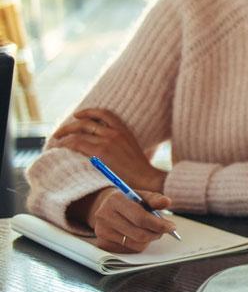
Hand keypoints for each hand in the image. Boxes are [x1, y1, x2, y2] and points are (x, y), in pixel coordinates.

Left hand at [51, 108, 166, 192]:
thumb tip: (103, 145)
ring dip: (64, 134)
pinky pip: (77, 143)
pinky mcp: (100, 152)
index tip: (78, 115)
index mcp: (124, 130)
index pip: (104, 114)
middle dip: (70, 125)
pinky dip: (66, 144)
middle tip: (60, 132)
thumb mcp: (132, 149)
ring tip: (56, 141)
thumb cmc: (140, 170)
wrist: (147, 179)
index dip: (88, 112)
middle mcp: (114, 133)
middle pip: (86, 122)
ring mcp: (107, 142)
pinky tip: (60, 148)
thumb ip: (119, 143)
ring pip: (79, 132)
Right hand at [72, 187, 176, 252]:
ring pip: (135, 244)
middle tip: (165, 230)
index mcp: (115, 200)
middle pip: (139, 234)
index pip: (141, 218)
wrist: (106, 207)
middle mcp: (105, 216)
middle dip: (156, 234)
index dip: (159, 225)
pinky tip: (138, 235)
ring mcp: (102, 231)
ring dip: (149, 240)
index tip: (171, 227)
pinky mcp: (102, 243)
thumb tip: (167, 202)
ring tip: (151, 231)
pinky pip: (128, 250)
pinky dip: (139, 245)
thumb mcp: (142, 195)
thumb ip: (155, 199)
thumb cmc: (129, 201)